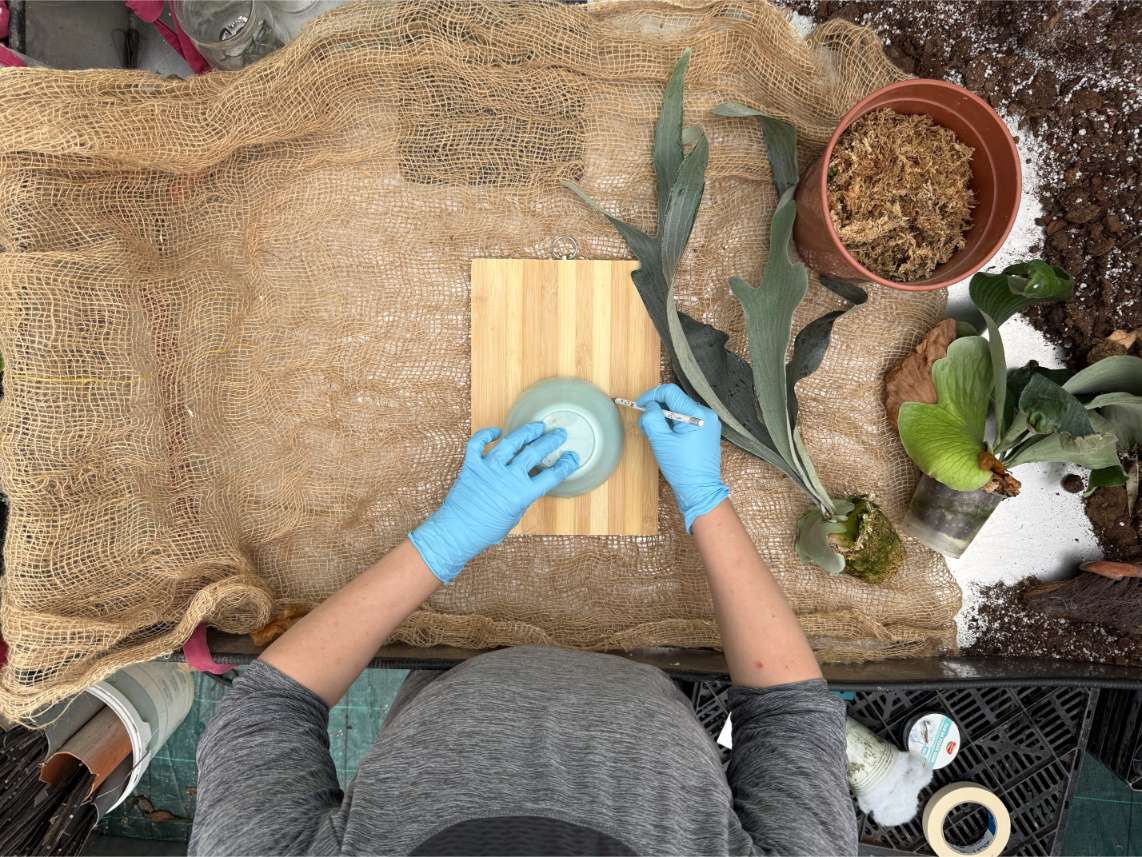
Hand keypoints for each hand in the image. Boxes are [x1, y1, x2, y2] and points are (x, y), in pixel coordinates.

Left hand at [409, 423, 578, 582]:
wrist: (458, 532)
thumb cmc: (487, 530)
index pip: (552, 475)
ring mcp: (489, 469)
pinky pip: (478, 443)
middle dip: (551, 441)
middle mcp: (508, 478)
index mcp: (523, 494)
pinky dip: (487, 434)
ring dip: (527, 432)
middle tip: (559, 434)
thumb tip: (531, 480)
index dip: (566, 464)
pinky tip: (497, 432)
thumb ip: (524, 496)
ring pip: (512, 442)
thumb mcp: (515, 516)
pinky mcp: (472, 465)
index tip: (572, 457)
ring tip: (537, 427)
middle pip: (535, 452)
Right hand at [636, 383, 727, 531]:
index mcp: (697, 413)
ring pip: (680, 410)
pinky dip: (673, 425)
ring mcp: (708, 423)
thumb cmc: (682, 468)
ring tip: (655, 435)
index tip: (639, 406)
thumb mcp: (660, 440)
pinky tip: (667, 439)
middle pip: (675, 400)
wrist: (700, 490)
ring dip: (664, 418)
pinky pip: (687, 420)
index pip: (670, 391)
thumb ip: (652, 418)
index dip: (651, 395)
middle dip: (657, 409)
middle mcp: (706, 414)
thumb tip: (649, 406)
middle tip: (645, 425)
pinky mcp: (706, 433)